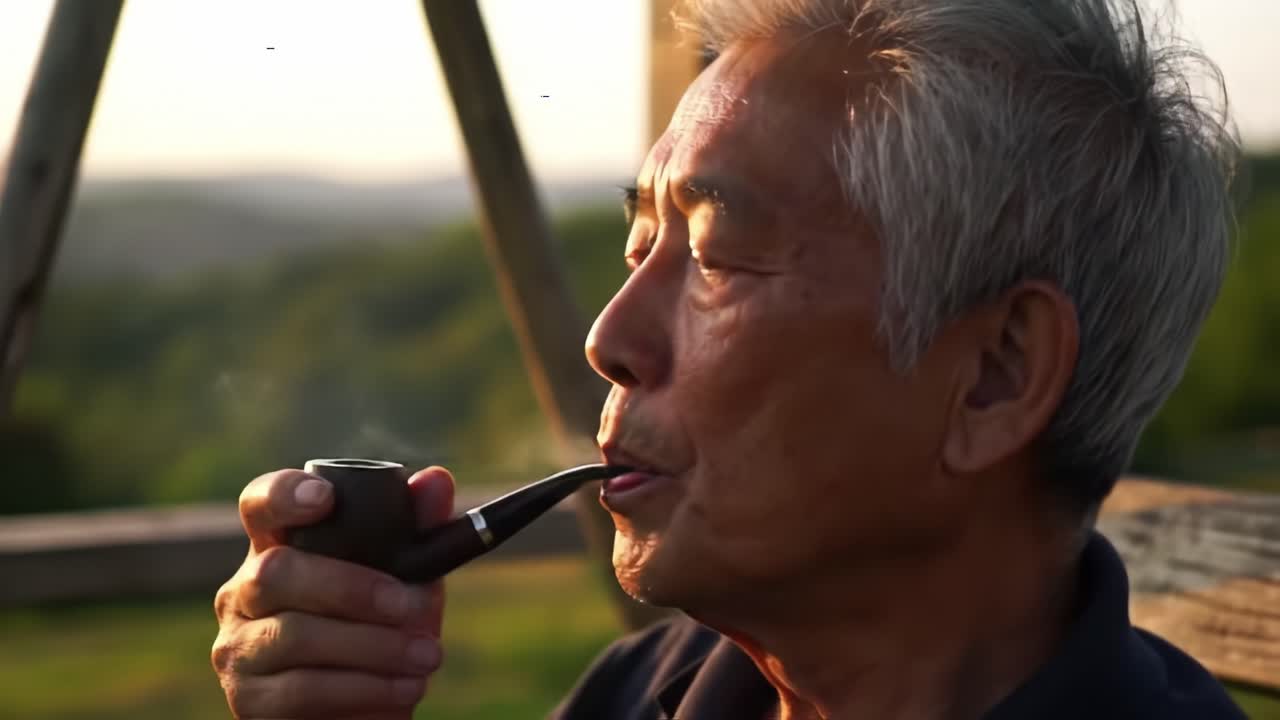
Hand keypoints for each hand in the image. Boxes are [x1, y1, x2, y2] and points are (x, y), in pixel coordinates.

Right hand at [212, 465, 454, 718]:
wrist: (370, 708)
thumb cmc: (385, 629)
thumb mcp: (409, 578)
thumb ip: (420, 529)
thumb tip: (436, 479)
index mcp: (280, 547)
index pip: (260, 504)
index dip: (283, 495)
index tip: (325, 499)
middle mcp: (245, 591)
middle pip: (277, 572)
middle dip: (355, 588)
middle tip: (413, 605)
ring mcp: (239, 646)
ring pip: (294, 635)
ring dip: (373, 646)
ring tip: (427, 655)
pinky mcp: (249, 700)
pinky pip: (301, 690)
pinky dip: (364, 687)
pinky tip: (405, 687)